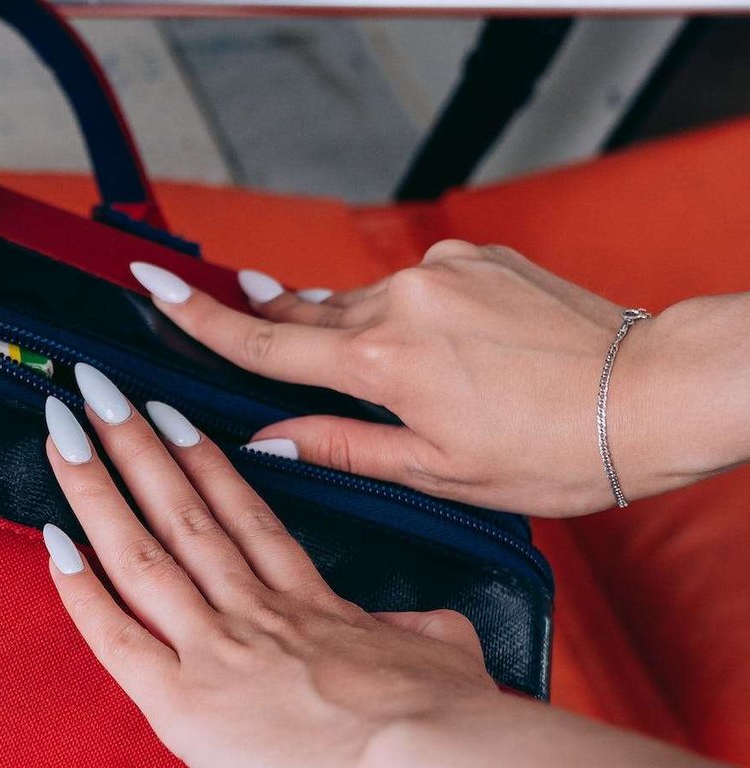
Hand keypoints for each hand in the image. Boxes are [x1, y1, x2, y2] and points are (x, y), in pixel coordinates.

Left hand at [41, 369, 501, 767]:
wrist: (438, 763)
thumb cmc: (455, 722)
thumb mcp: (449, 654)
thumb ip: (421, 633)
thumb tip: (422, 629)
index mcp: (313, 606)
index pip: (245, 519)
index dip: (202, 464)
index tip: (170, 418)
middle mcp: (254, 613)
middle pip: (182, 512)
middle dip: (133, 445)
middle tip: (97, 388)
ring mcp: (214, 650)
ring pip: (141, 551)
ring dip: (97, 486)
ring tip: (64, 427)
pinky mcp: (182, 704)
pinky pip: (117, 636)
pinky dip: (79, 590)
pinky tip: (52, 541)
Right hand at [130, 243, 749, 516]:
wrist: (651, 394)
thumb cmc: (550, 451)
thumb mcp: (434, 472)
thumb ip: (341, 447)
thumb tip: (266, 439)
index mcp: (380, 363)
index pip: (264, 339)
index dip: (199, 316)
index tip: (152, 283)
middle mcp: (401, 303)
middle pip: (306, 312)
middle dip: (276, 325)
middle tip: (246, 327)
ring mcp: (443, 273)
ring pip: (363, 300)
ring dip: (357, 332)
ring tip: (389, 376)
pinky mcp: (479, 258)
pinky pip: (417, 286)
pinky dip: (412, 316)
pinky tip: (449, 353)